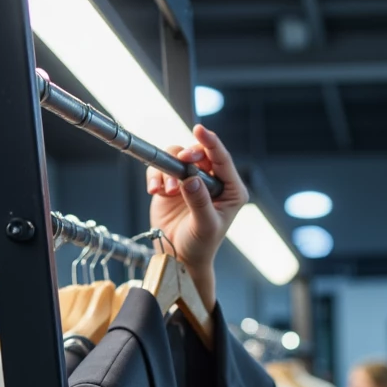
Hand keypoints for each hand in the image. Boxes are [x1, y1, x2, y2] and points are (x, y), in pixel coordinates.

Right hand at [146, 124, 248, 307]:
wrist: (180, 257)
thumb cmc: (200, 245)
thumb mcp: (205, 226)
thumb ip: (200, 202)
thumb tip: (192, 178)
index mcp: (231, 190)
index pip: (223, 160)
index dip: (212, 143)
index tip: (200, 130)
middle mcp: (213, 181)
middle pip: (200, 153)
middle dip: (189, 154)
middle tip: (182, 160)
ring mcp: (192, 181)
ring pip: (178, 157)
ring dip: (169, 170)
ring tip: (167, 191)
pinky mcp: (172, 184)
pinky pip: (162, 168)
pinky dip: (156, 176)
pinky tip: (155, 191)